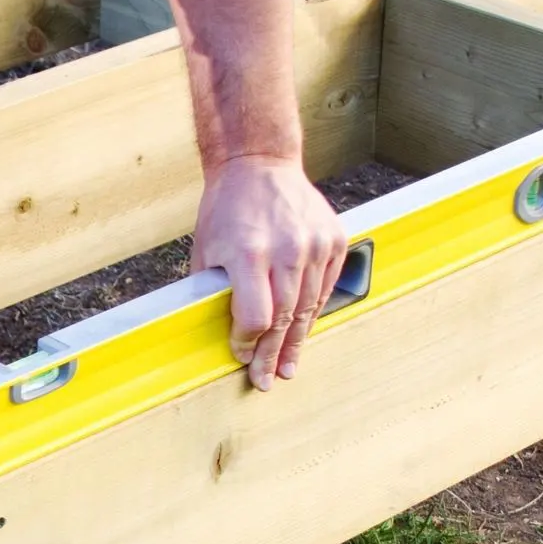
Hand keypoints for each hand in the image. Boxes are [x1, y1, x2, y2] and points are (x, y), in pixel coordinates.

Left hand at [189, 155, 348, 390]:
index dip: (247, 341)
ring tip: (288, 366)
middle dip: (273, 354)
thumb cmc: (226, 209)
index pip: (256, 316)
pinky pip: (326, 286)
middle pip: (285, 318)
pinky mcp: (334, 239)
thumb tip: (219, 334)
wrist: (259, 164)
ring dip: (297, 341)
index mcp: (250, 253)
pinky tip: (304, 331)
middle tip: (267, 379)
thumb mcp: (208, 250)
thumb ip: (214, 291)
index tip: (241, 353)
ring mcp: (315, 244)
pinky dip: (314, 311)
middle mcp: (287, 249)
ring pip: (309, 307)